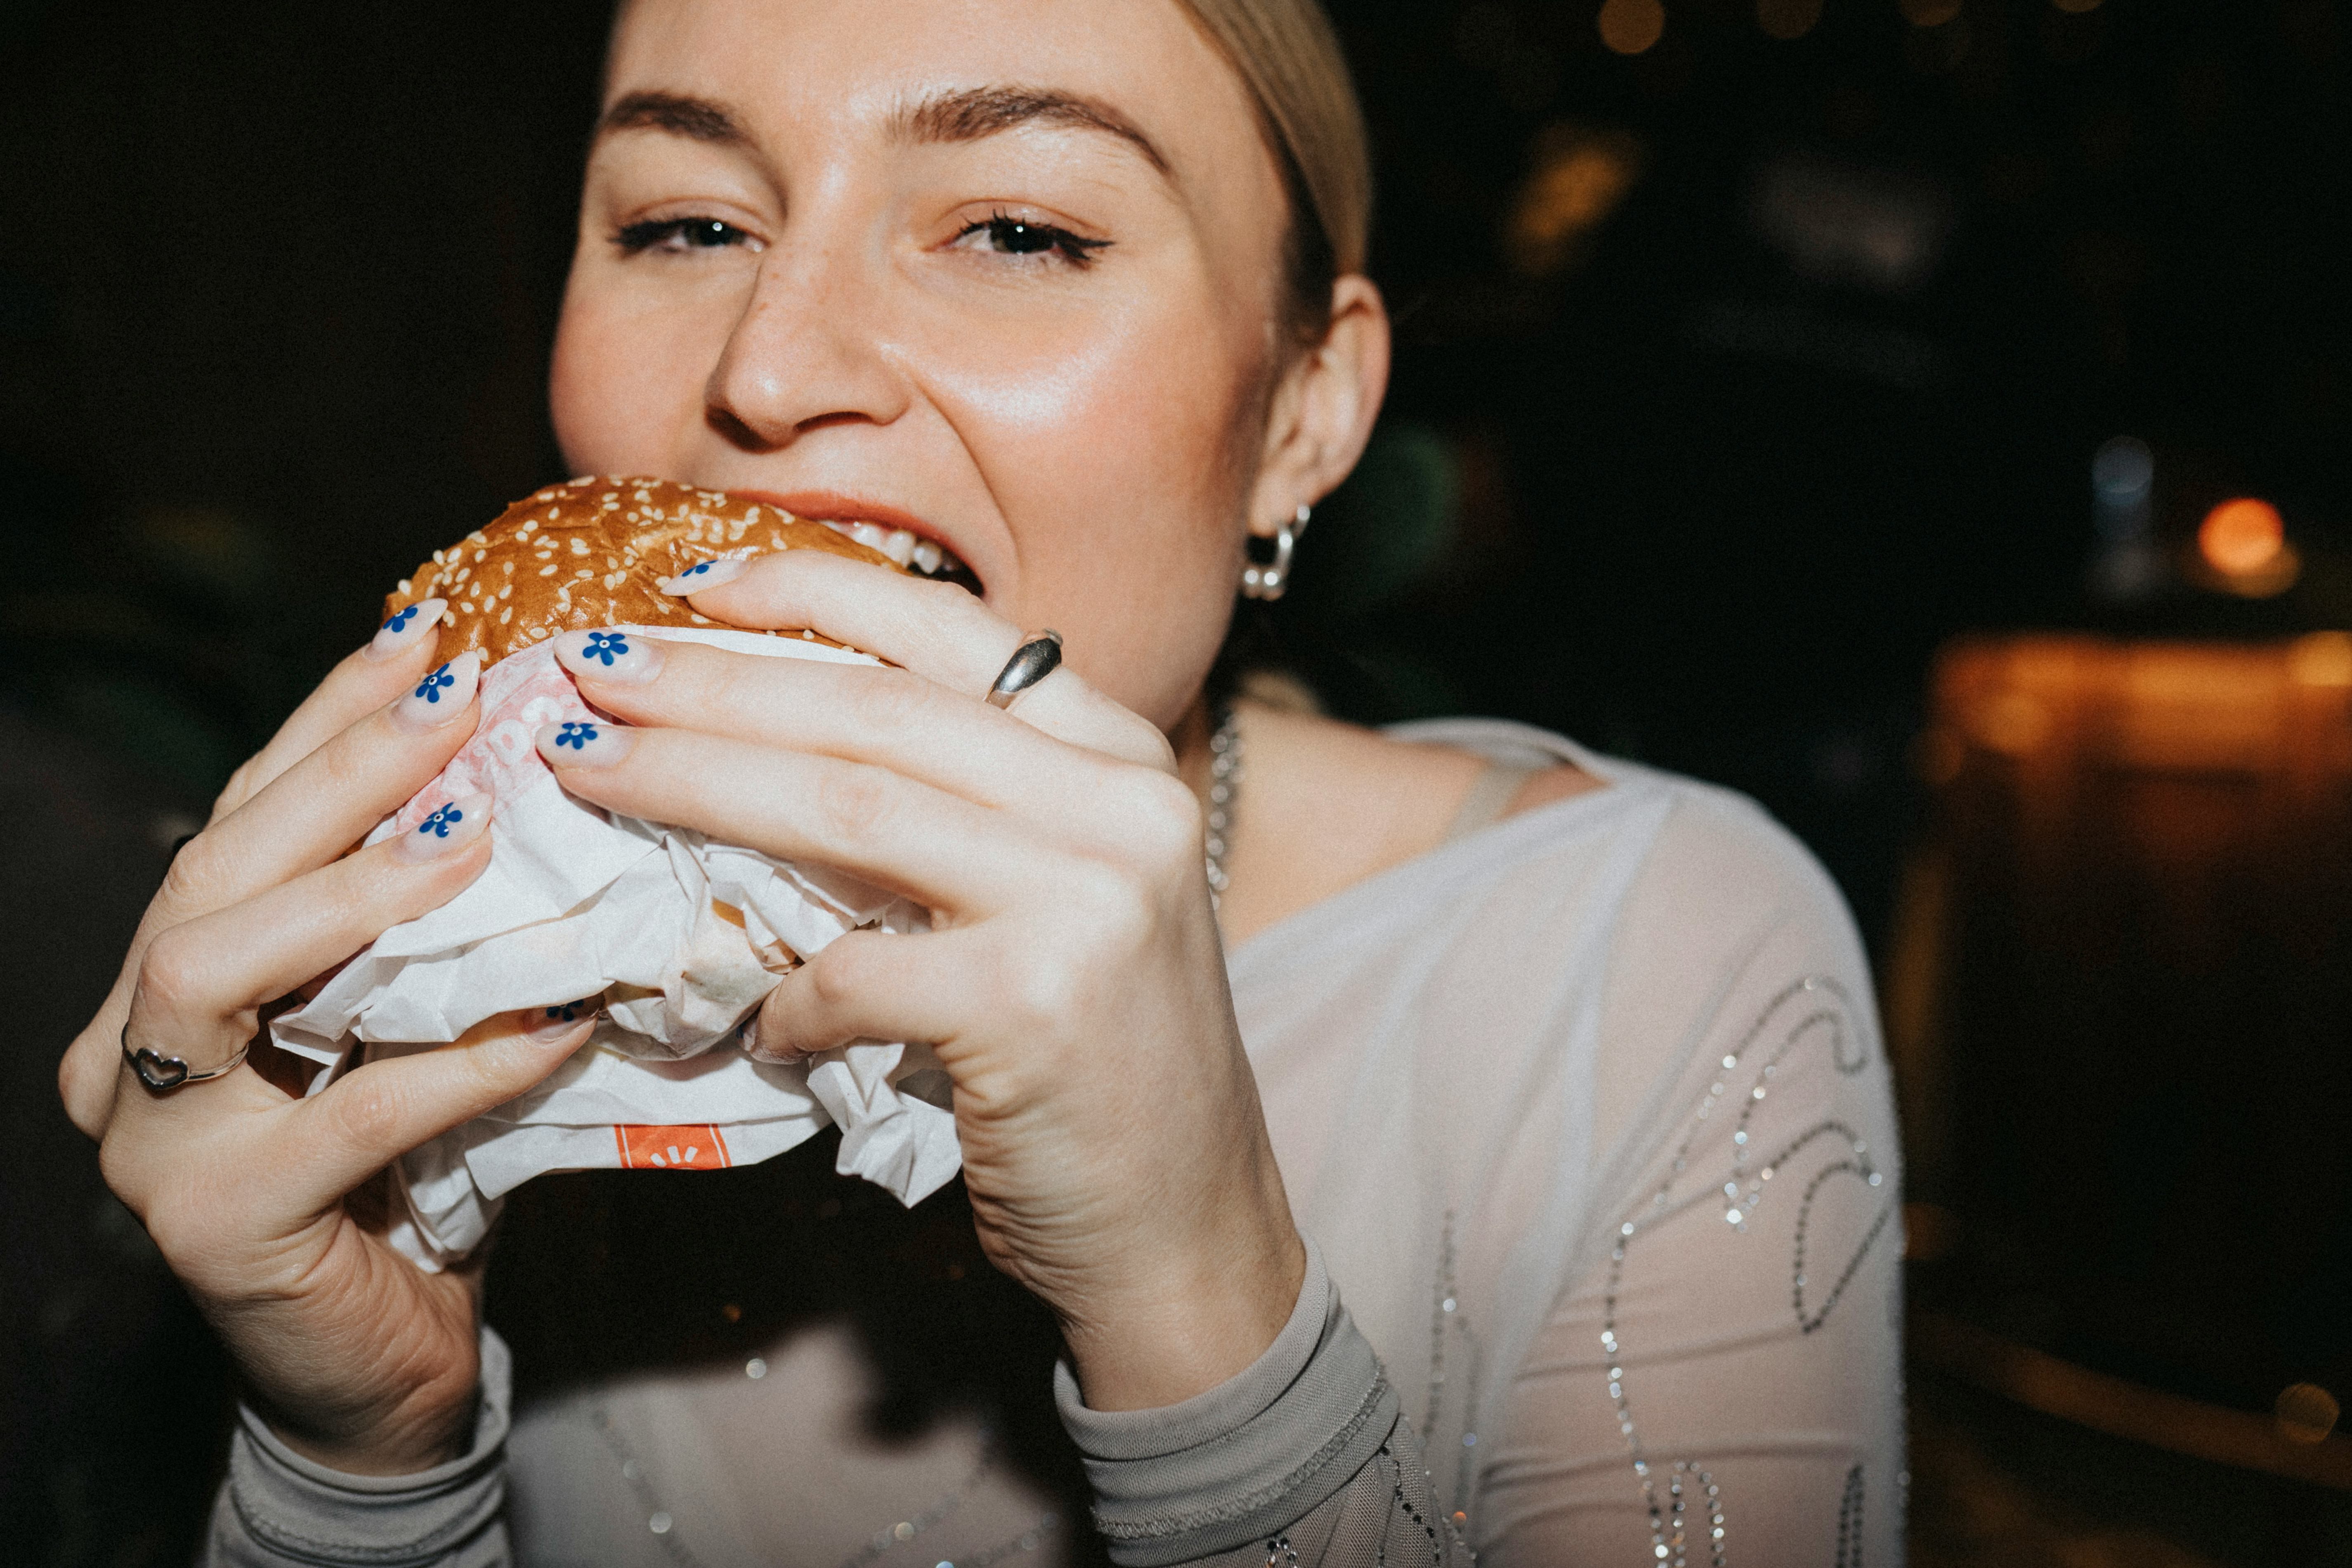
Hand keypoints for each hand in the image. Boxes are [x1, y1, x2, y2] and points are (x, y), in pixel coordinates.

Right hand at [59, 613, 592, 1472]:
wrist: (391, 1366)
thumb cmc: (415, 1177)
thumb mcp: (414, 1025)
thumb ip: (434, 929)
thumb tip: (533, 780)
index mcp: (168, 981)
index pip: (240, 818)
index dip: (328, 723)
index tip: (425, 639)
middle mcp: (130, 1049)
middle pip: (213, 869)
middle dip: (335, 773)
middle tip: (456, 701)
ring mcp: (154, 1142)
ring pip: (211, 967)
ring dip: (348, 891)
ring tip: (470, 833)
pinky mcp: (215, 1228)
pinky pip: (351, 1115)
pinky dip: (464, 1062)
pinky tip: (558, 1023)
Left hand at [538, 552, 1305, 1409]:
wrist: (1189, 1223)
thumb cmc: (1101, 1059)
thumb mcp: (1056, 897)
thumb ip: (960, 813)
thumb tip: (767, 748)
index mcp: (1121, 756)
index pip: (956, 631)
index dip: (815, 589)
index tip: (696, 579)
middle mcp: (1120, 805)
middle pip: (876, 711)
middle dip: (713, 680)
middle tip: (590, 665)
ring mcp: (1089, 898)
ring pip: (849, 809)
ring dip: (696, 782)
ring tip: (590, 767)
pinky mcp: (1037, 1004)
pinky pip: (857, 973)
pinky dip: (784, 996)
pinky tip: (756, 1025)